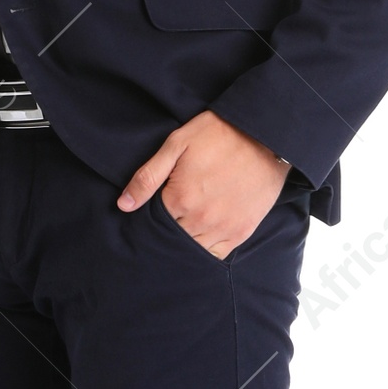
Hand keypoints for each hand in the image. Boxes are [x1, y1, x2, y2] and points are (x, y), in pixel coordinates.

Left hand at [116, 109, 289, 258]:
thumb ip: (147, 177)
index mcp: (181, 199)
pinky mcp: (242, 231)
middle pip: (172, 239)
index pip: (154, 223)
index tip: (154, 209)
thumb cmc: (217, 134)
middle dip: (166, 232)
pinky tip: (201, 236)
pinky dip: (207, 250)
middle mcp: (201, 220)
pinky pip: (218, 254)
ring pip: (194, 250)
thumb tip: (124, 205)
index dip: (150, 217)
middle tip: (171, 217)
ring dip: (186, 242)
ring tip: (185, 226)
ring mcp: (223, 228)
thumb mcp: (176, 145)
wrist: (264, 134)